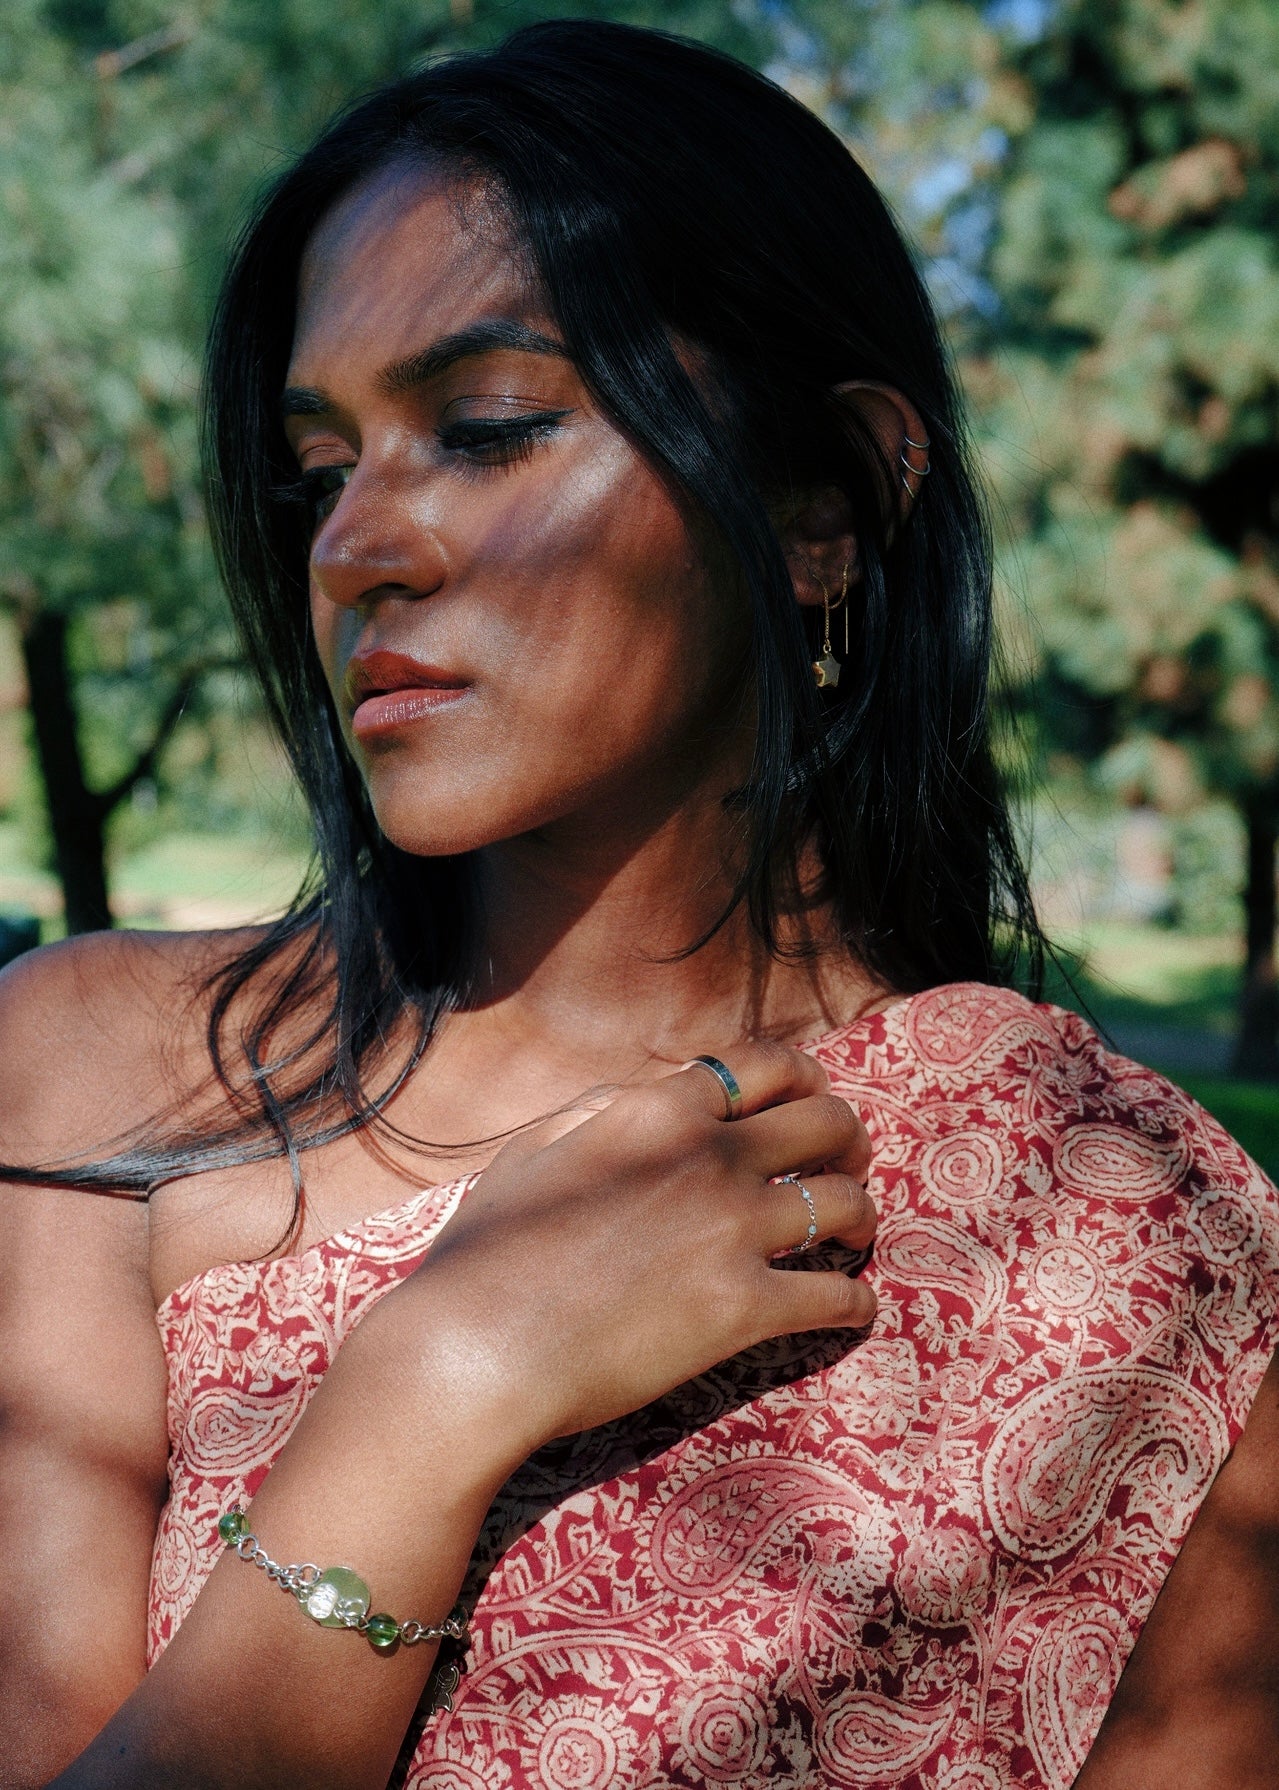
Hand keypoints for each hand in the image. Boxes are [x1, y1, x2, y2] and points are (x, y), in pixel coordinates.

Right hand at [409, 1040, 875, 1452]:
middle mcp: (709, 1155)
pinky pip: (839, 1296)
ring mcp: (732, 1230)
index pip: (767, 1064)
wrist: (477, 1348)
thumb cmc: (487, 1253)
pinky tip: (850, 1309)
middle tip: (846, 1167)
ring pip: (846, 1202)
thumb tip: (655, 1092)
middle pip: (827, 1122)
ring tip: (850, 1237)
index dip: (805, 1079)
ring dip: (860, 1217)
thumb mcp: (534, 1150)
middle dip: (847, 1141)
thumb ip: (602, 1109)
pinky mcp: (745, 1308)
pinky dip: (856, 1303)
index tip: (812, 1103)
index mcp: (658, 1109)